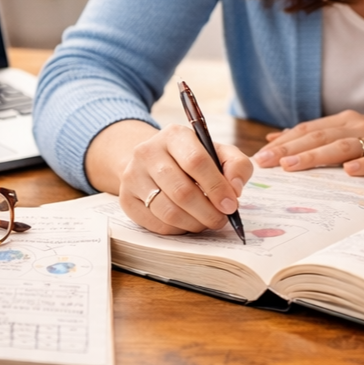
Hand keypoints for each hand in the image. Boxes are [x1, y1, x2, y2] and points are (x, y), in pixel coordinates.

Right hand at [118, 123, 252, 235]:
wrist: (152, 160)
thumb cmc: (192, 158)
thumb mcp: (218, 152)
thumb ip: (237, 165)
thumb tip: (235, 190)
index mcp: (174, 135)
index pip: (196, 161)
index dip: (216, 187)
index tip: (231, 205)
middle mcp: (148, 152)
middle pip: (182, 191)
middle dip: (208, 212)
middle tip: (221, 219)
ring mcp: (133, 176)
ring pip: (168, 211)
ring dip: (194, 223)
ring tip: (206, 222)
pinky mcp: (126, 200)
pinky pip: (156, 224)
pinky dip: (178, 229)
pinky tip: (187, 222)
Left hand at [253, 110, 363, 179]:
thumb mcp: (349, 134)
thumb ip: (316, 136)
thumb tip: (274, 138)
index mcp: (344, 121)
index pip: (308, 130)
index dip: (284, 141)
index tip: (260, 155)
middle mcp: (358, 126)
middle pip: (319, 136)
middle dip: (290, 149)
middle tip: (266, 162)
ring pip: (342, 146)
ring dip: (316, 156)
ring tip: (293, 165)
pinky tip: (349, 172)